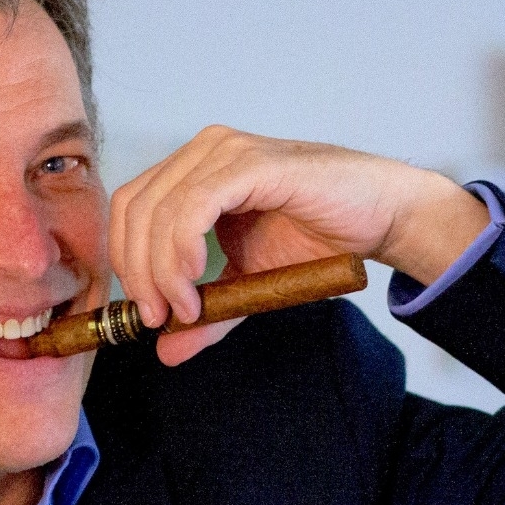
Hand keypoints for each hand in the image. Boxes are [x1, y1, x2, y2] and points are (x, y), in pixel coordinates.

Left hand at [109, 126, 489, 365]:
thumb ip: (205, 315)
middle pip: (134, 209)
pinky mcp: (252, 164)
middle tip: (159, 318)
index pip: (128, 210)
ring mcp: (226, 153)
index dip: (124, 262)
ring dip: (161, 269)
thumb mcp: (247, 286)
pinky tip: (195, 280)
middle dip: (137, 272)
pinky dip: (183, 248)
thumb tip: (164, 352)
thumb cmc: (317, 239)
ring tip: (185, 309)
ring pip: (159, 209)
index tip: (146, 313)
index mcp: (191, 172)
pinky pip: (195, 205)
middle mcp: (202, 153)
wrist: (380, 219)